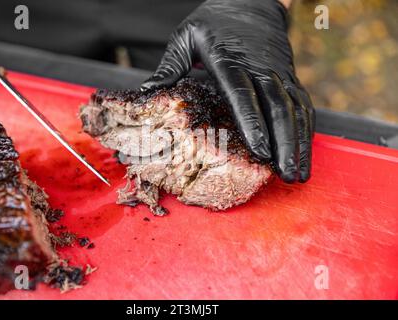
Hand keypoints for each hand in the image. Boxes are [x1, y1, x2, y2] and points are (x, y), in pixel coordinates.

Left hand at [141, 0, 314, 182]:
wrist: (251, 2)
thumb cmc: (213, 21)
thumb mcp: (186, 36)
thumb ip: (171, 65)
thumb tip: (147, 91)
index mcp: (230, 60)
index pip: (243, 94)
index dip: (253, 123)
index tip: (260, 150)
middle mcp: (260, 68)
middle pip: (277, 107)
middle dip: (284, 143)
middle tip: (286, 175)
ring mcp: (279, 74)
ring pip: (294, 109)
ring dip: (299, 143)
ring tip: (299, 174)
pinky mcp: (290, 77)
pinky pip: (302, 104)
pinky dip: (306, 130)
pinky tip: (304, 153)